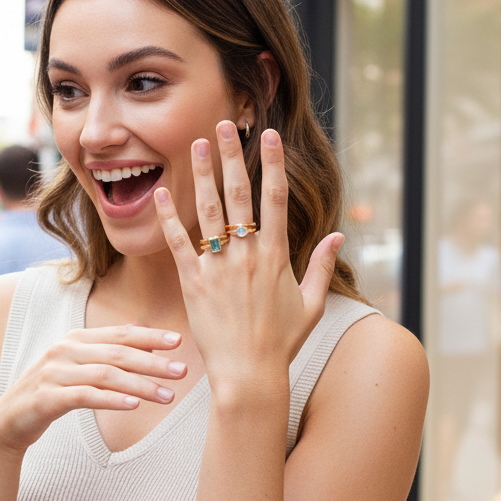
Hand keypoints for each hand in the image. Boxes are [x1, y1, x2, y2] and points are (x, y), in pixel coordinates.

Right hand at [0, 325, 185, 454]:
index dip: (150, 336)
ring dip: (140, 385)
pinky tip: (133, 406)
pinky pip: (86, 397)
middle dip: (153, 362)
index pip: (119, 333)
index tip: (179, 341)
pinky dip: (112, 400)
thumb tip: (146, 339)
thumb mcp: (77, 368)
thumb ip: (107, 353)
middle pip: (118, 353)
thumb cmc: (50, 393)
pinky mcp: (47, 398)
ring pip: (106, 375)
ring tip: (167, 396)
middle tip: (182, 371)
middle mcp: (64, 350)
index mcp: (75, 339)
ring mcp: (54, 373)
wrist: (7, 421)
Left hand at [153, 123, 343, 397]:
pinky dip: (169, 217)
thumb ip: (322, 267)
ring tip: (195, 145)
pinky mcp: (193, 282)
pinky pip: (179, 242)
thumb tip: (339, 235)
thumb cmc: (281, 342)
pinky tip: (161, 192)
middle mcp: (248, 254)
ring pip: (210, 211)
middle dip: (232, 157)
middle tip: (223, 126)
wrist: (249, 374)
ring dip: (202, 175)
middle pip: (240, 195)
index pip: (277, 198)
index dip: (273, 164)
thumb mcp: (310, 305)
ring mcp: (219, 266)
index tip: (268, 136)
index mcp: (277, 255)